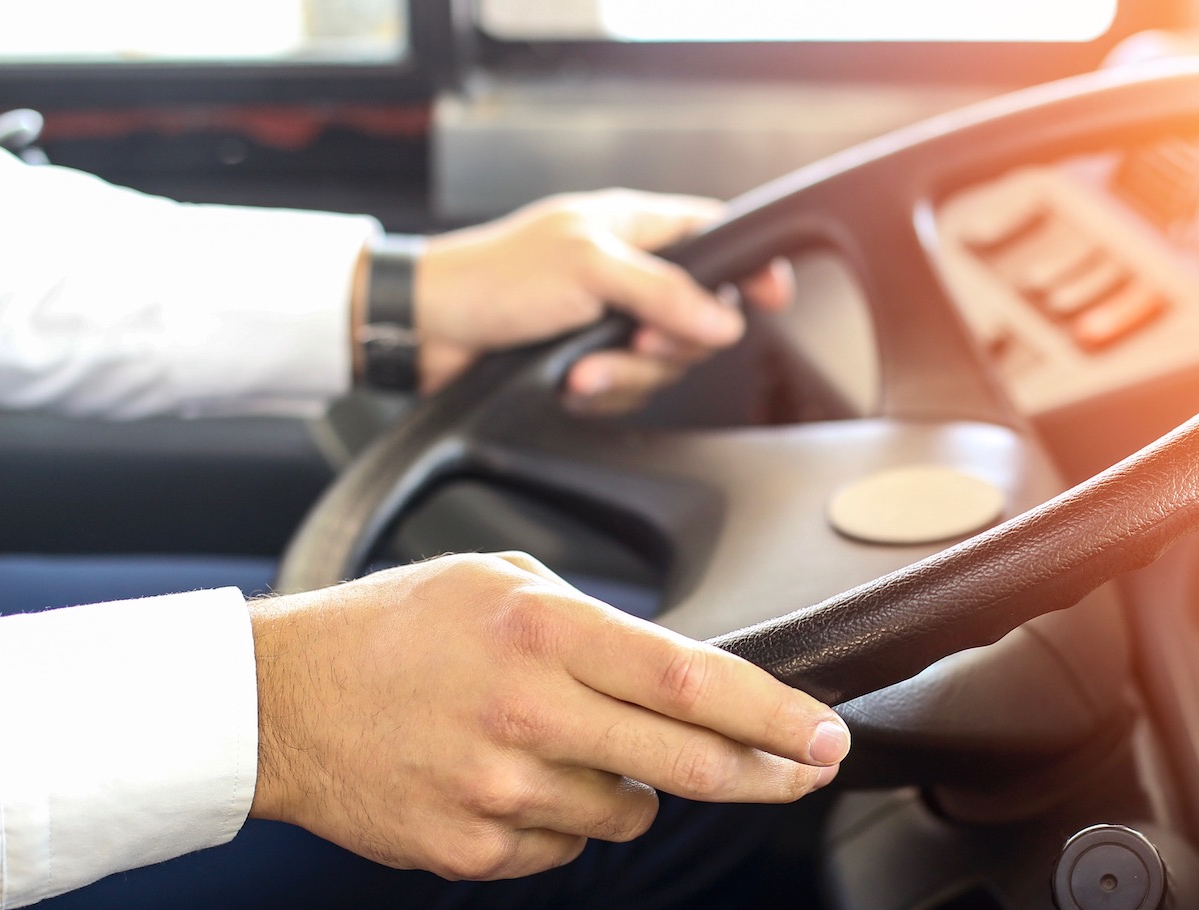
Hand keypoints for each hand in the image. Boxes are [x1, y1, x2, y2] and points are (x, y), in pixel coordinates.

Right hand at [247, 552, 846, 880]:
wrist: (276, 701)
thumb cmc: (392, 629)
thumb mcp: (501, 580)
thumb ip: (597, 621)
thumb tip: (682, 670)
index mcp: (544, 632)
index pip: (693, 681)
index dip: (774, 716)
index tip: (825, 736)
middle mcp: (529, 714)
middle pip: (688, 763)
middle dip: (764, 774)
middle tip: (803, 773)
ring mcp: (500, 791)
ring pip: (630, 813)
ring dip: (630, 785)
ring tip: (561, 742)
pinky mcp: (472, 848)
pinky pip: (566, 848)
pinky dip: (562, 818)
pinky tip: (509, 776)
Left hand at [408, 189, 792, 410]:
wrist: (427, 330)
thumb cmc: (493, 278)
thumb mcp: (588, 269)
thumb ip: (664, 291)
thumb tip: (725, 319)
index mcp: (636, 227)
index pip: (717, 237)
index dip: (750, 267)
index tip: (771, 297)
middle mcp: (630, 272)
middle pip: (699, 317)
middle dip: (668, 342)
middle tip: (636, 339)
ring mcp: (610, 319)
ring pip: (663, 362)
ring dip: (624, 374)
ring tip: (582, 370)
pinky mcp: (590, 361)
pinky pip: (628, 390)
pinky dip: (601, 393)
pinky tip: (568, 385)